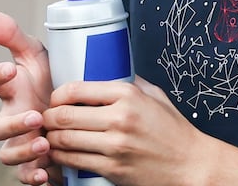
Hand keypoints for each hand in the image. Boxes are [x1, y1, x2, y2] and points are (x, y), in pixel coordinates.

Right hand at [0, 8, 58, 184]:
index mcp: (11, 90)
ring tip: (45, 144)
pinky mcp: (34, 162)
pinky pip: (24, 175)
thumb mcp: (37, 55)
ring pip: (7, 153)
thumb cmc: (52, 81)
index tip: (10, 70)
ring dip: (23, 150)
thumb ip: (12, 35)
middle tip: (36, 115)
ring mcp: (20, 141)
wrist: (81, 112)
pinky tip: (46, 173)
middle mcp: (11, 117)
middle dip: (13, 123)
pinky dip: (32, 176)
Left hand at [42, 77, 200, 185]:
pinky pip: (76, 162)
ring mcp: (116, 145)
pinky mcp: (114, 169)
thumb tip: (104, 68)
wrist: (192, 165)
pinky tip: (61, 154)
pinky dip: (62, 158)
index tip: (55, 100)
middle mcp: (120, 118)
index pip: (76, 89)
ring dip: (51, 139)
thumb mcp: (154, 96)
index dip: (57, 95)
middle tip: (46, 119)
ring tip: (49, 136)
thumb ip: (129, 82)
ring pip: (66, 140)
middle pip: (65, 116)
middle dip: (48, 118)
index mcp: (127, 95)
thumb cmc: (173, 131)